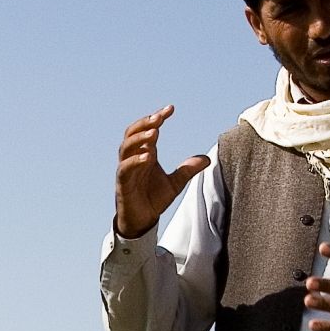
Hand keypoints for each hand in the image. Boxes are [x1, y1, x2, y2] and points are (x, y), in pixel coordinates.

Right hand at [115, 107, 207, 238]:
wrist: (141, 221)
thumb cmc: (153, 199)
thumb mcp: (175, 183)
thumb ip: (188, 170)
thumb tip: (207, 158)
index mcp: (146, 154)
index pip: (149, 130)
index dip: (158, 118)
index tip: (170, 109)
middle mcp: (134, 158)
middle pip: (133, 133)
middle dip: (145, 123)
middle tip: (159, 117)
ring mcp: (126, 170)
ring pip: (126, 147)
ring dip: (139, 138)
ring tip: (154, 133)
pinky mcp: (122, 183)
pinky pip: (125, 168)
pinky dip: (135, 161)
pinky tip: (147, 157)